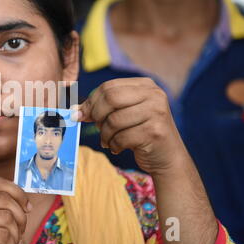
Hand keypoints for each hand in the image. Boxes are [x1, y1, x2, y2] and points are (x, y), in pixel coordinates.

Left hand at [73, 78, 187, 175]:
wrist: (167, 157)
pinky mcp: (155, 132)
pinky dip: (114, 145)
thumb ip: (103, 108)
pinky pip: (122, 137)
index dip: (91, 102)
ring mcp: (157, 112)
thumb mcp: (125, 114)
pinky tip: (118, 148)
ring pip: (114, 120)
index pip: (109, 87)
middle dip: (97, 116)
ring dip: (105, 134)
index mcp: (145, 85)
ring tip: (108, 141)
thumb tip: (75, 111)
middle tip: (97, 128)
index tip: (81, 115)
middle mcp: (154, 95)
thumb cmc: (141, 133)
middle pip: (110, 99)